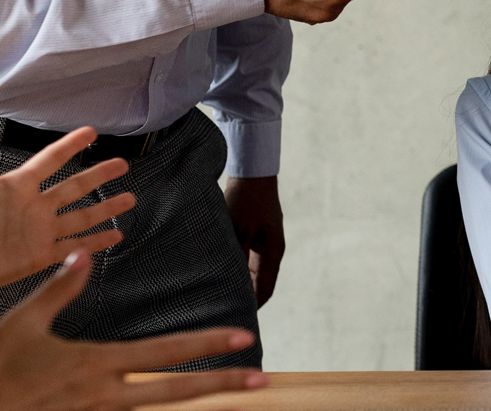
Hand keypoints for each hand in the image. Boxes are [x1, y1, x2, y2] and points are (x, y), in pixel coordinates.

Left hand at [0, 92, 134, 317]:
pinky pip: (73, 247)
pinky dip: (95, 243)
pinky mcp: (37, 257)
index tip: (91, 133)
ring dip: (105, 209)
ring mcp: (37, 232)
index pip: (51, 160)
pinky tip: (114, 237)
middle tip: (122, 165)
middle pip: (75, 187)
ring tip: (129, 199)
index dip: (71, 146)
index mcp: (15, 185)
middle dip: (99, 175)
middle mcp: (31, 206)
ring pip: (81, 216)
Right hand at [0, 251, 264, 410]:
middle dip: (222, 384)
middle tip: (262, 379)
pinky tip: (170, 401)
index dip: (207, 344)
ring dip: (192, 399)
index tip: (243, 337)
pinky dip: (150, 410)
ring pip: (156, 408)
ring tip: (227, 390)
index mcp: (97, 364)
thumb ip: (58, 289)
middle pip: (177, 391)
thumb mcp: (23, 322)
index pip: (166, 353)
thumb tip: (83, 255)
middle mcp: (106, 395)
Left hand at [224, 177, 284, 307]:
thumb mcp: (238, 231)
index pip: (264, 291)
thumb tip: (227, 285)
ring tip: (217, 295)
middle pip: (258, 283)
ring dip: (236, 282)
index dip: (251, 308)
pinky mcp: (253, 233)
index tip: (234, 319)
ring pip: (249, 271)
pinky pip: (244, 258)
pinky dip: (233, 267)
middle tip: (222, 312)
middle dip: (243, 298)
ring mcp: (262, 241)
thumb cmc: (246, 199)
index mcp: (273, 253)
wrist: (251, 170)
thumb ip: (235, 259)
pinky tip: (217, 271)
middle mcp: (270, 250)